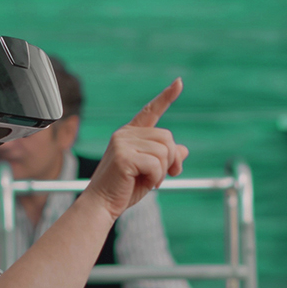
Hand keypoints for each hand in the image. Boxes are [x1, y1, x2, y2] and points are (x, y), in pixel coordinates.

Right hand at [86, 79, 189, 219]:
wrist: (102, 205)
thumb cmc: (124, 189)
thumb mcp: (151, 171)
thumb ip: (165, 158)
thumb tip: (184, 150)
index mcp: (130, 133)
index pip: (151, 111)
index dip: (167, 96)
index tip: (179, 82)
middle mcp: (125, 133)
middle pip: (167, 137)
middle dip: (171, 160)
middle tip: (165, 176)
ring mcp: (123, 143)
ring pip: (164, 151)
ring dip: (164, 171)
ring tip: (151, 181)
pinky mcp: (124, 157)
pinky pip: (156, 164)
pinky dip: (158, 178)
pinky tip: (148, 184)